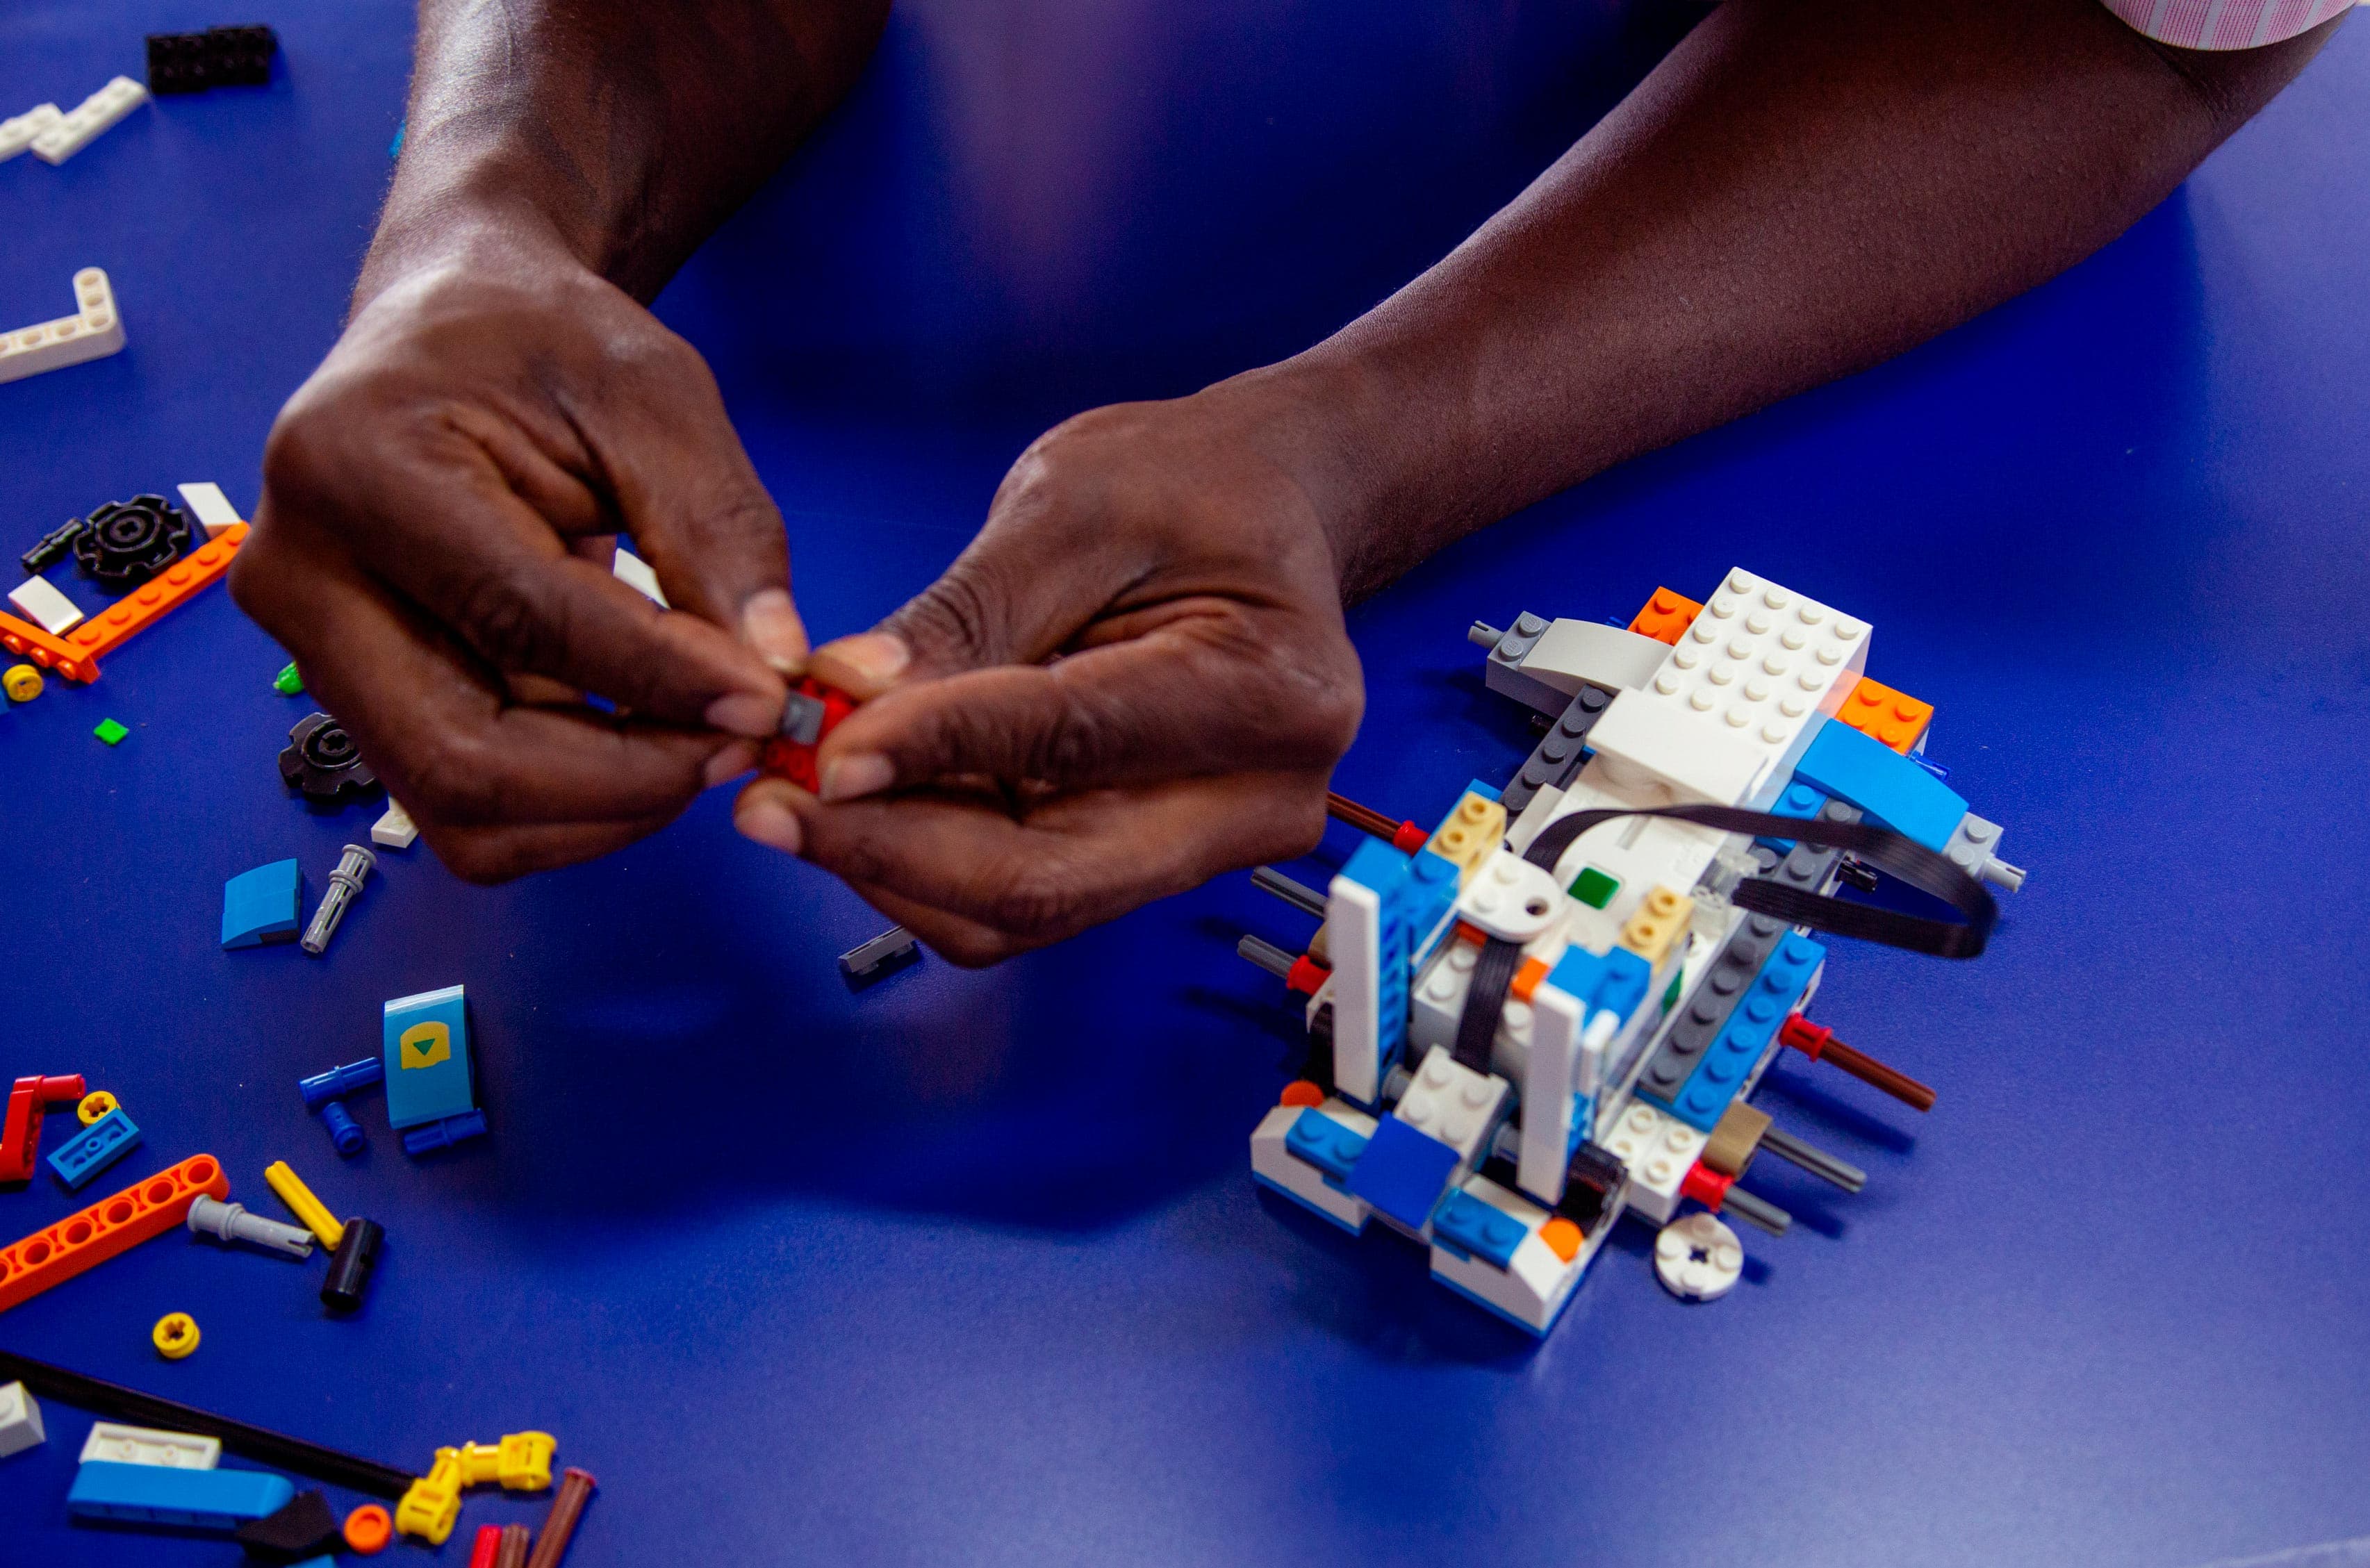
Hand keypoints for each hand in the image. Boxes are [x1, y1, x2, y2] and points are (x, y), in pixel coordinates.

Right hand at [232, 233, 802, 880]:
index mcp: (353, 466)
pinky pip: (466, 805)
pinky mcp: (354, 697)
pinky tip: (647, 746)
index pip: (521, 620)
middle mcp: (300, 575)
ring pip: (462, 808)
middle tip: (742, 745)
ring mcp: (312, 649)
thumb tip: (775, 670)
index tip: (769, 701)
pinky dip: (573, 806)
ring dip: (604, 808)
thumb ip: (718, 531)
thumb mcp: (654, 397)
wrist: (455, 324)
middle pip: (463, 758)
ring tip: (705, 744)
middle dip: (626, 778)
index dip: (660, 680)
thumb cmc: (542, 340)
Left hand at [732, 384, 1365, 962]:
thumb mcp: (1073, 509)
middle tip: (770, 799)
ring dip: (890, 861)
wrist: (1259, 514)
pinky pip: (1015, 890)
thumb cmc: (1194, 490)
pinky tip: (855, 797)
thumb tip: (851, 700)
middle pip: (1048, 880)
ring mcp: (1204, 846)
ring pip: (1017, 908)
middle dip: (891, 848)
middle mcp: (1258, 801)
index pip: (1076, 743)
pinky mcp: (1141, 859)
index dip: (936, 752)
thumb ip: (966, 618)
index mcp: (1275, 695)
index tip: (825, 744)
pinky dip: (922, 854)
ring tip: (790, 789)